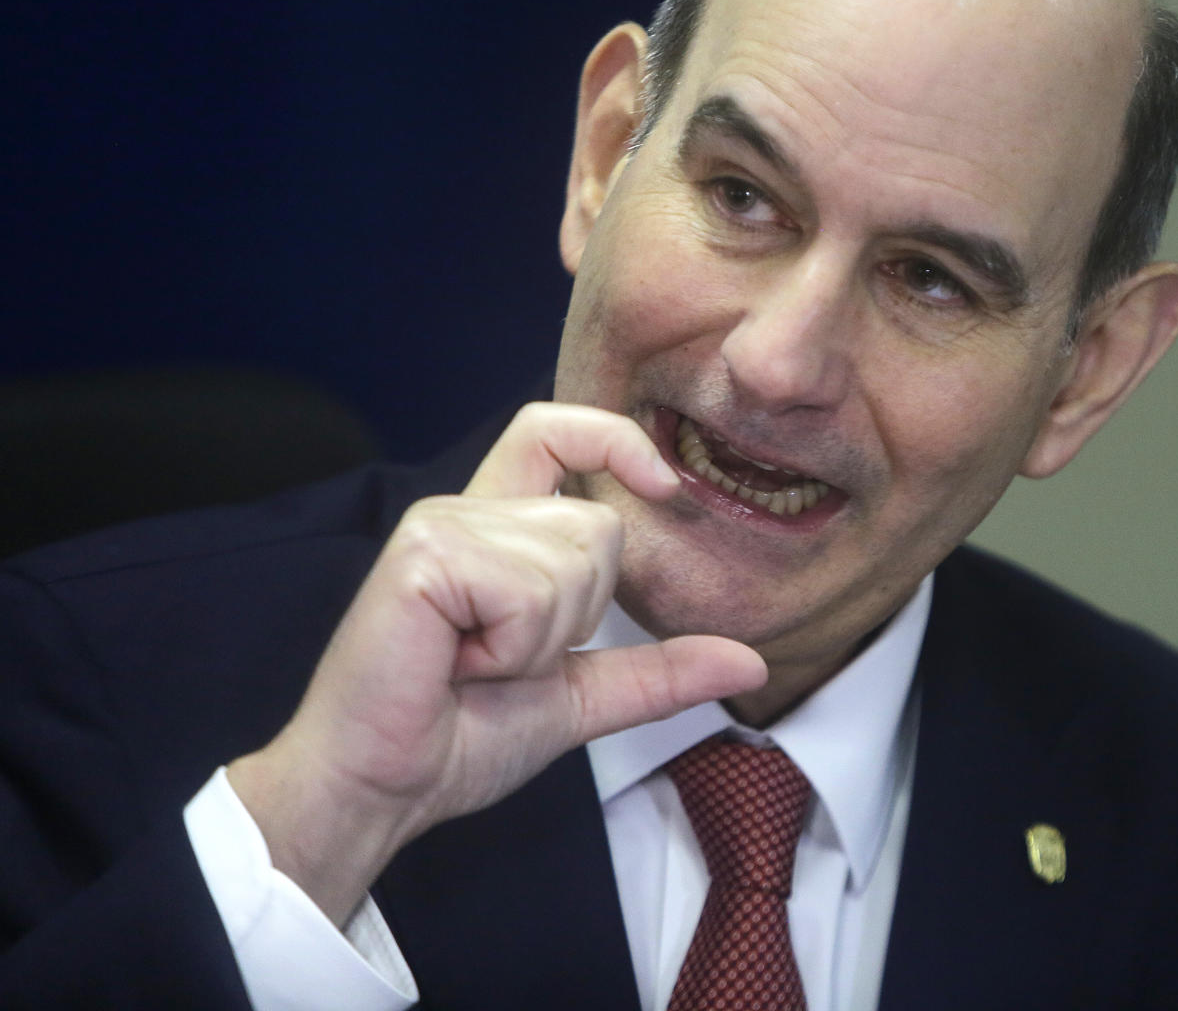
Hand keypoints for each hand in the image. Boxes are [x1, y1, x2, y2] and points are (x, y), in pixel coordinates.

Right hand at [227, 402, 765, 924]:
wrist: (381, 790)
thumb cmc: (456, 739)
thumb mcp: (578, 698)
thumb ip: (657, 673)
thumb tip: (750, 665)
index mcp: (495, 530)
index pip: (555, 431)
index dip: (615, 438)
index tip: (664, 484)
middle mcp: (466, 511)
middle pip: (597, 525)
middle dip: (579, 615)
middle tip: (500, 660)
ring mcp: (442, 525)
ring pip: (572, 560)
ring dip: (540, 642)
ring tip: (473, 665)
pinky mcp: (424, 554)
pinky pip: (531, 590)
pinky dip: (512, 649)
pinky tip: (455, 666)